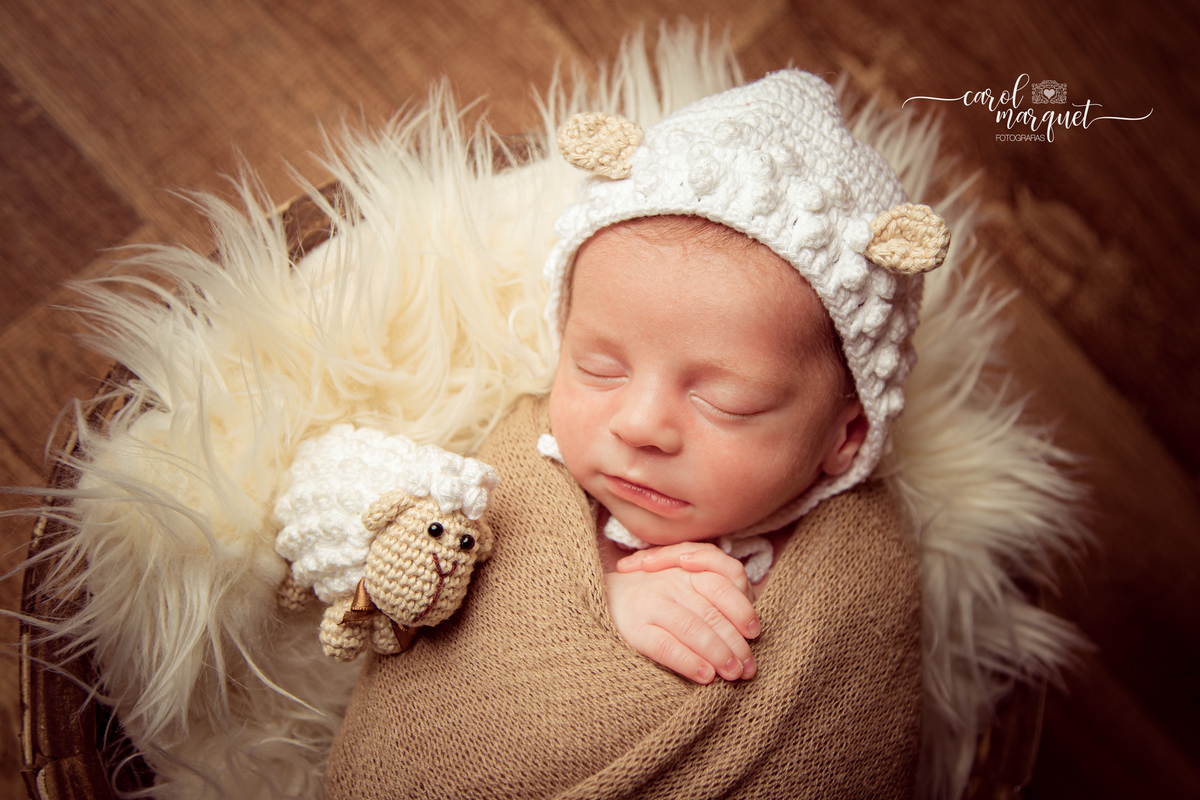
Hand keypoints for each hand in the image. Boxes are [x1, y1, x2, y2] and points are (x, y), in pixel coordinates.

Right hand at [605, 543, 759, 683]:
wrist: (605, 597)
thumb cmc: (656, 594)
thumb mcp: (684, 581)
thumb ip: (715, 594)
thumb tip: (749, 629)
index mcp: (688, 568)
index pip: (725, 579)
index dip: (742, 607)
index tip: (754, 632)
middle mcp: (671, 582)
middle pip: (713, 611)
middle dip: (735, 642)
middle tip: (748, 668)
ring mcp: (651, 603)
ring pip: (692, 627)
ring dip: (718, 654)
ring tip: (732, 675)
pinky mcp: (634, 628)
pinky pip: (665, 646)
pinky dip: (688, 662)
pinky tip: (705, 676)